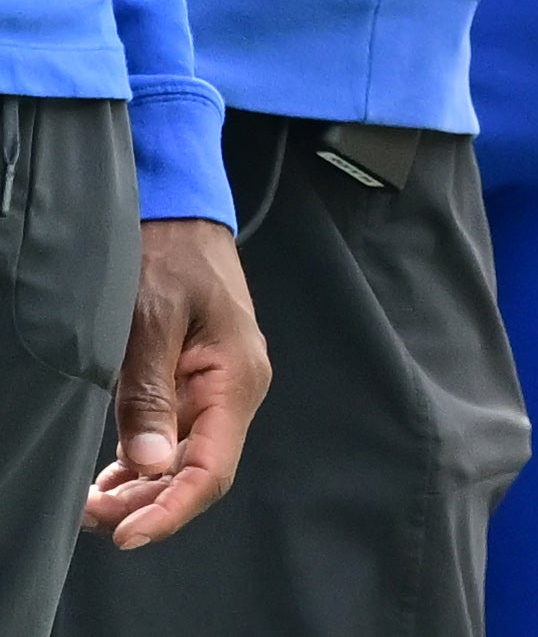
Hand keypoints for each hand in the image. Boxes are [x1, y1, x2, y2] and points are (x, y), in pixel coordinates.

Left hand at [80, 219, 266, 548]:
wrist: (178, 214)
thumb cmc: (168, 257)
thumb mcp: (149, 322)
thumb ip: (149, 395)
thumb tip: (147, 465)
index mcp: (236, 379)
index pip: (211, 468)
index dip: (170, 510)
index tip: (125, 535)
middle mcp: (234, 391)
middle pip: (198, 472)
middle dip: (147, 505)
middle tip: (89, 518)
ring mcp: (216, 388)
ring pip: (184, 460)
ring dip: (142, 489)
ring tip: (94, 503)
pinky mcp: (195, 382)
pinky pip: (175, 438)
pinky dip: (143, 465)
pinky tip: (111, 477)